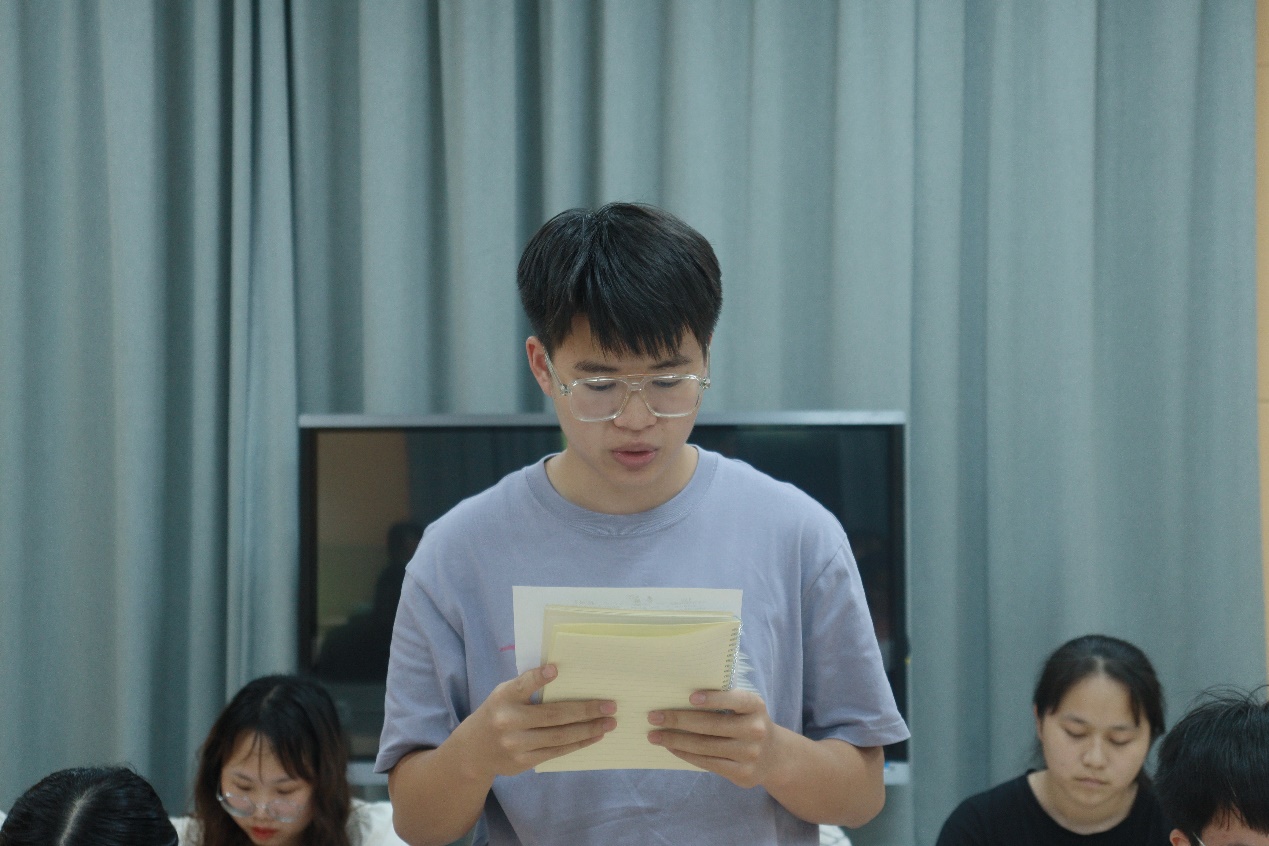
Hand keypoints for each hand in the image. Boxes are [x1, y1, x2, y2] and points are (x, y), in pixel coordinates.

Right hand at [451, 664, 615, 779]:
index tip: (556, 669)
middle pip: (552, 715)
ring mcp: (516, 744)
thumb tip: (563, 674)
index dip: (538, 678)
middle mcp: (508, 721)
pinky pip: (556, 751)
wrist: (473, 752)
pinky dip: (577, 743)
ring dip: (588, 729)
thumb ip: (526, 688)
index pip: (522, 685)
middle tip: (610, 705)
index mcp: (503, 698)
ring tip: (609, 723)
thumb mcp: (504, 695)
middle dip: (585, 710)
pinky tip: (593, 736)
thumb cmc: (498, 713)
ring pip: (558, 736)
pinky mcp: (523, 762)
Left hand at [646, 689, 777, 788]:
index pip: (735, 700)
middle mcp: (755, 730)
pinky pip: (708, 763)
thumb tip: (678, 698)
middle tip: (653, 716)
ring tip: (654, 735)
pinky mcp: (742, 774)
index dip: (713, 699)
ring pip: (705, 746)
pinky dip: (686, 754)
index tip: (689, 697)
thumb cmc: (747, 722)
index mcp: (755, 706)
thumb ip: (723, 701)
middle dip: (678, 720)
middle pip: (711, 725)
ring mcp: (750, 754)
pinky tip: (671, 747)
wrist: (774, 756)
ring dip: (675, 740)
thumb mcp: (745, 708)